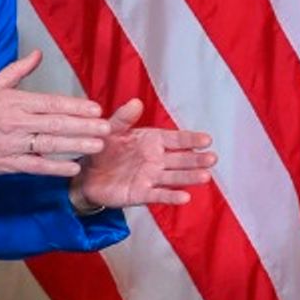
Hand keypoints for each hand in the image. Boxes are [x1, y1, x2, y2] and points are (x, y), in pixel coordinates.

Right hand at [0, 50, 111, 177]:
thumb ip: (17, 70)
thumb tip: (38, 54)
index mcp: (12, 102)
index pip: (50, 103)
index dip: (74, 106)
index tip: (96, 108)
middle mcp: (14, 123)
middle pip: (55, 123)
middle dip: (83, 126)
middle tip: (107, 128)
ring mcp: (11, 145)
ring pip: (48, 144)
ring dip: (75, 145)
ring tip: (98, 145)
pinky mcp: (7, 164)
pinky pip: (35, 166)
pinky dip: (54, 168)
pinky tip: (74, 168)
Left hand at [70, 100, 217, 210]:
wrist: (86, 176)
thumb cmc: (102, 150)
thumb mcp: (111, 130)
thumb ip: (123, 118)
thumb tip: (136, 102)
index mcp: (152, 141)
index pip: (175, 139)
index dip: (191, 139)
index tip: (206, 140)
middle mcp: (156, 159)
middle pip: (180, 159)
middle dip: (196, 159)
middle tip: (212, 158)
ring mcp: (150, 177)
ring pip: (174, 177)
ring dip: (190, 177)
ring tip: (205, 176)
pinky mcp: (142, 194)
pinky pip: (159, 195)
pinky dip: (171, 196)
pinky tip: (185, 196)